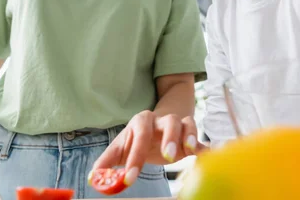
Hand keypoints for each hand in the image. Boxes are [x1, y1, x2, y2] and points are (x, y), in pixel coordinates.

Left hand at [93, 110, 207, 185]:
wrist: (155, 126)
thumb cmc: (136, 139)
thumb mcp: (120, 148)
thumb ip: (106, 162)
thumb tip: (94, 178)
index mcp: (141, 122)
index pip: (139, 137)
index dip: (134, 158)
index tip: (130, 179)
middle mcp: (161, 120)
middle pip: (168, 122)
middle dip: (168, 138)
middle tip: (167, 156)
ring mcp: (178, 125)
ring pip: (187, 123)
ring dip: (189, 136)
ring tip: (188, 151)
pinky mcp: (190, 135)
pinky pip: (199, 137)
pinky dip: (204, 146)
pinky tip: (206, 155)